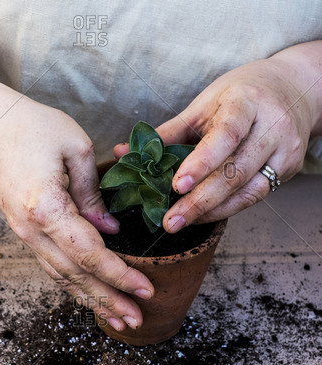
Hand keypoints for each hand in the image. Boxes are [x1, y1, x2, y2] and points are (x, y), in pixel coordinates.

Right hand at [0, 88, 153, 330]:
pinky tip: (90, 295)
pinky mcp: (24, 231)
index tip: (146, 290)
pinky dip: (73, 285)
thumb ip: (94, 194)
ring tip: (118, 318)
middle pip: (76, 276)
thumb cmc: (30, 125)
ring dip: (91, 300)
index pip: (90, 254)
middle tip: (137, 320)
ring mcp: (24, 234)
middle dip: (109, 300)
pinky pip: (52, 266)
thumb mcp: (75, 148)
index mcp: (47, 209)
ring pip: (62, 278)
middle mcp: (32, 231)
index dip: (120, 276)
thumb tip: (109, 230)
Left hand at [114, 46, 320, 231]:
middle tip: (170, 221)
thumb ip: (168, 133)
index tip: (176, 186)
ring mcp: (285, 150)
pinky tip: (204, 215)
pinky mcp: (289, 169)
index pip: (226, 135)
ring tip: (181, 222)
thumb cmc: (240, 95)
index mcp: (246, 101)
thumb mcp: (204, 104)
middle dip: (200, 201)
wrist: (294, 89)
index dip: (201, 163)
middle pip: (235, 171)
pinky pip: (255, 197)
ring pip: (247, 190)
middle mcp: (272, 125)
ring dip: (211, 211)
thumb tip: (123, 152)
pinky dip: (226, 208)